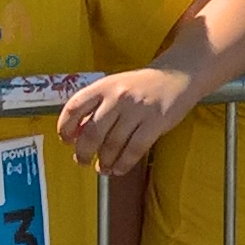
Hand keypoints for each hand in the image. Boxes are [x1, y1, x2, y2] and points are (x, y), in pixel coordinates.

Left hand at [56, 67, 201, 173]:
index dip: (65, 127)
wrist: (178, 75)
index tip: (66, 141)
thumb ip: (97, 106)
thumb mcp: (116, 86)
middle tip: (82, 161)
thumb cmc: (142, 85)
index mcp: (103, 85)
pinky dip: (124, 164)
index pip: (74, 107)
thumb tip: (78, 136)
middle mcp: (118, 96)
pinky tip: (119, 168)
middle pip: (92, 132)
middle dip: (83, 153)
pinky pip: (134, 149)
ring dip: (105, 162)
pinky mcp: (156, 122)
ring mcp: (137, 109)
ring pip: (113, 144)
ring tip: (103, 168)